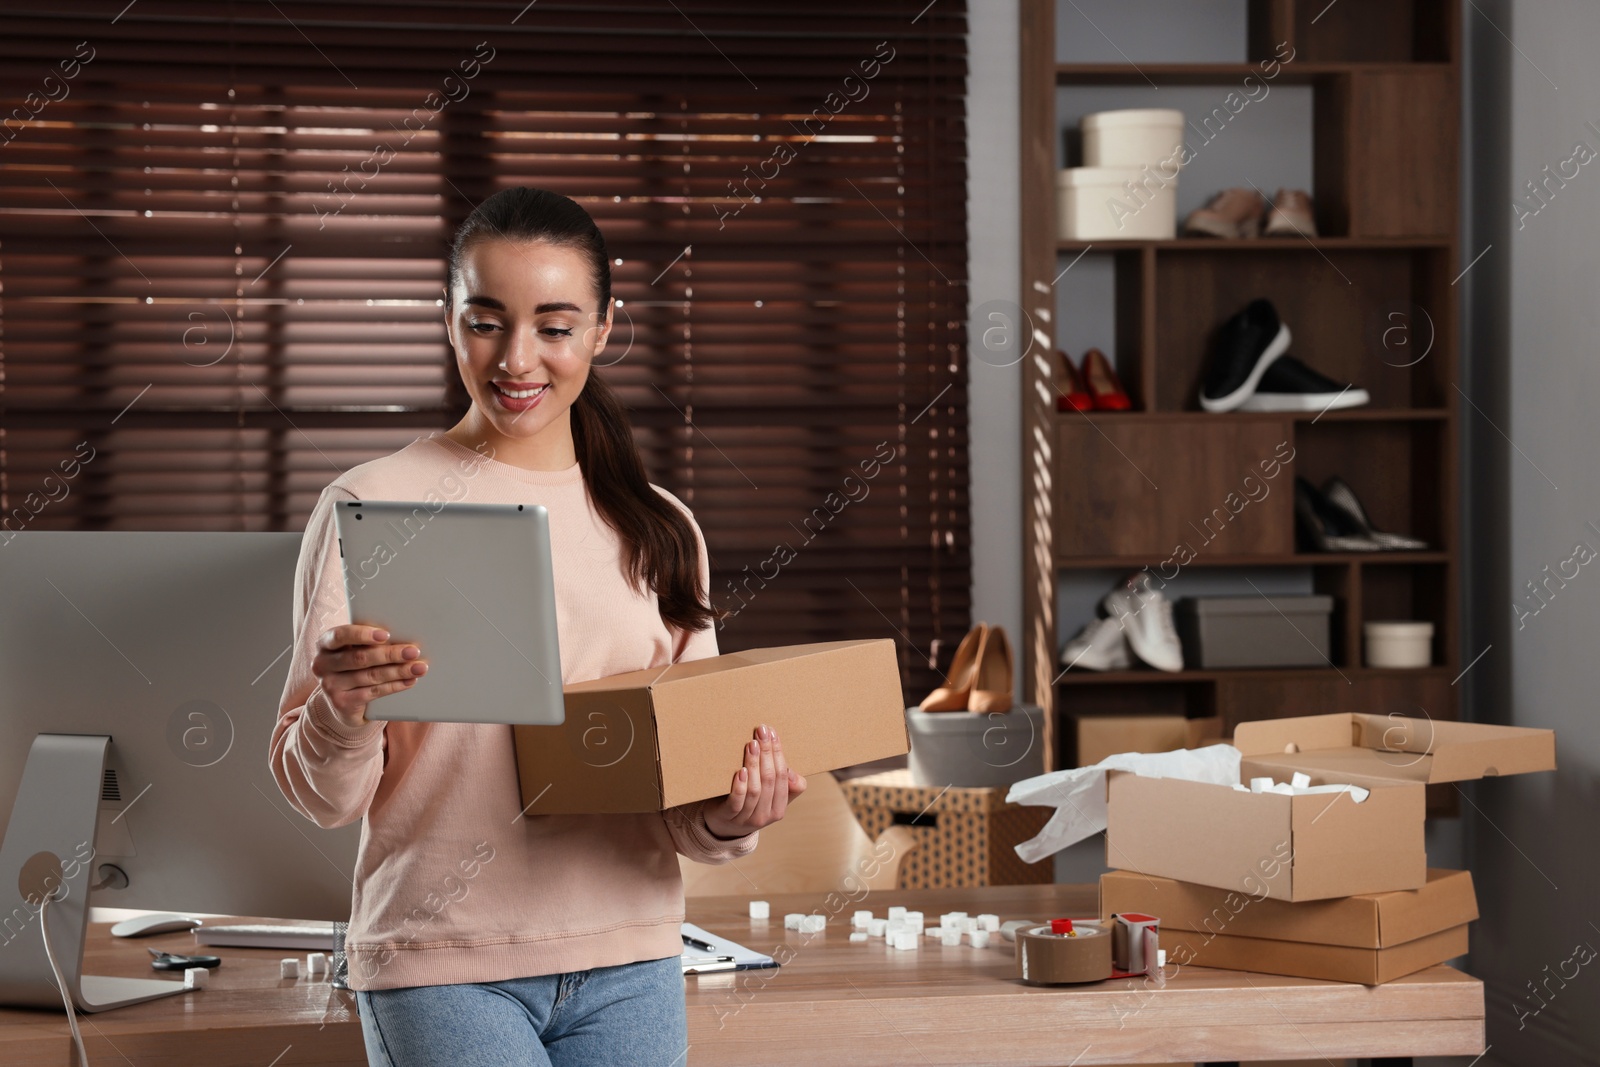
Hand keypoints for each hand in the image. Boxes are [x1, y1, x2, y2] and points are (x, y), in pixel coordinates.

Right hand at [311, 624, 427, 727]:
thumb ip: (368, 642)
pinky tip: (409, 681)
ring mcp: (330, 685)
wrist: (342, 701)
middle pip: (360, 658)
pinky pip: (373, 692)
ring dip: (398, 671)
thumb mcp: (353, 650)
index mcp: (325, 644)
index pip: (340, 635)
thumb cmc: (353, 666)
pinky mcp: (341, 702)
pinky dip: (395, 686)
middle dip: (390, 654)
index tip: (386, 634)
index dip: (363, 634)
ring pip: (370, 676)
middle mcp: (323, 664)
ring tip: (418, 667)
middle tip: (413, 652)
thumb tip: (402, 636)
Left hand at [703, 724, 806, 838]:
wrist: (723, 827)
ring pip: (755, 789)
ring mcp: (747, 818)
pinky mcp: (729, 817)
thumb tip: (791, 771)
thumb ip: (783, 785)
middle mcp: (766, 815)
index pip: (783, 777)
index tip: (773, 733)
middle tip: (762, 731)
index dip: (779, 754)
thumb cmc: (749, 804)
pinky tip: (740, 770)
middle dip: (767, 753)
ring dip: (754, 764)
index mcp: (779, 809)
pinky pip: (737, 801)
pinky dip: (740, 785)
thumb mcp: (769, 797)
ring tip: (751, 744)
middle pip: (770, 780)